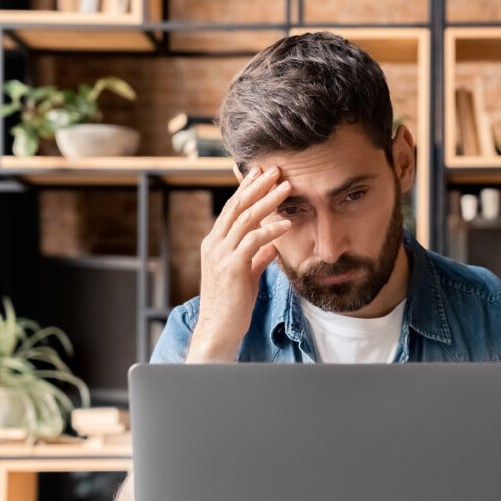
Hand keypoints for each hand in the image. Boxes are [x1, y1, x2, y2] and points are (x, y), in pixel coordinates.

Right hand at [186, 165, 292, 362]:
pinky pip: (254, 241)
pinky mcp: (232, 267)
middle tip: (276, 169)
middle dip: (258, 185)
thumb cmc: (231, 305)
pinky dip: (271, 230)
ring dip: (268, 200)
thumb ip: (256, 258)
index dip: (247, 188)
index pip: (232, 208)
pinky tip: (287, 223)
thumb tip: (271, 246)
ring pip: (246, 218)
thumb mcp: (246, 275)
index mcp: (214, 243)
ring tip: (287, 187)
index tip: (262, 173)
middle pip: (237, 205)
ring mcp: (221, 254)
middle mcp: (214, 244)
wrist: (218, 330)